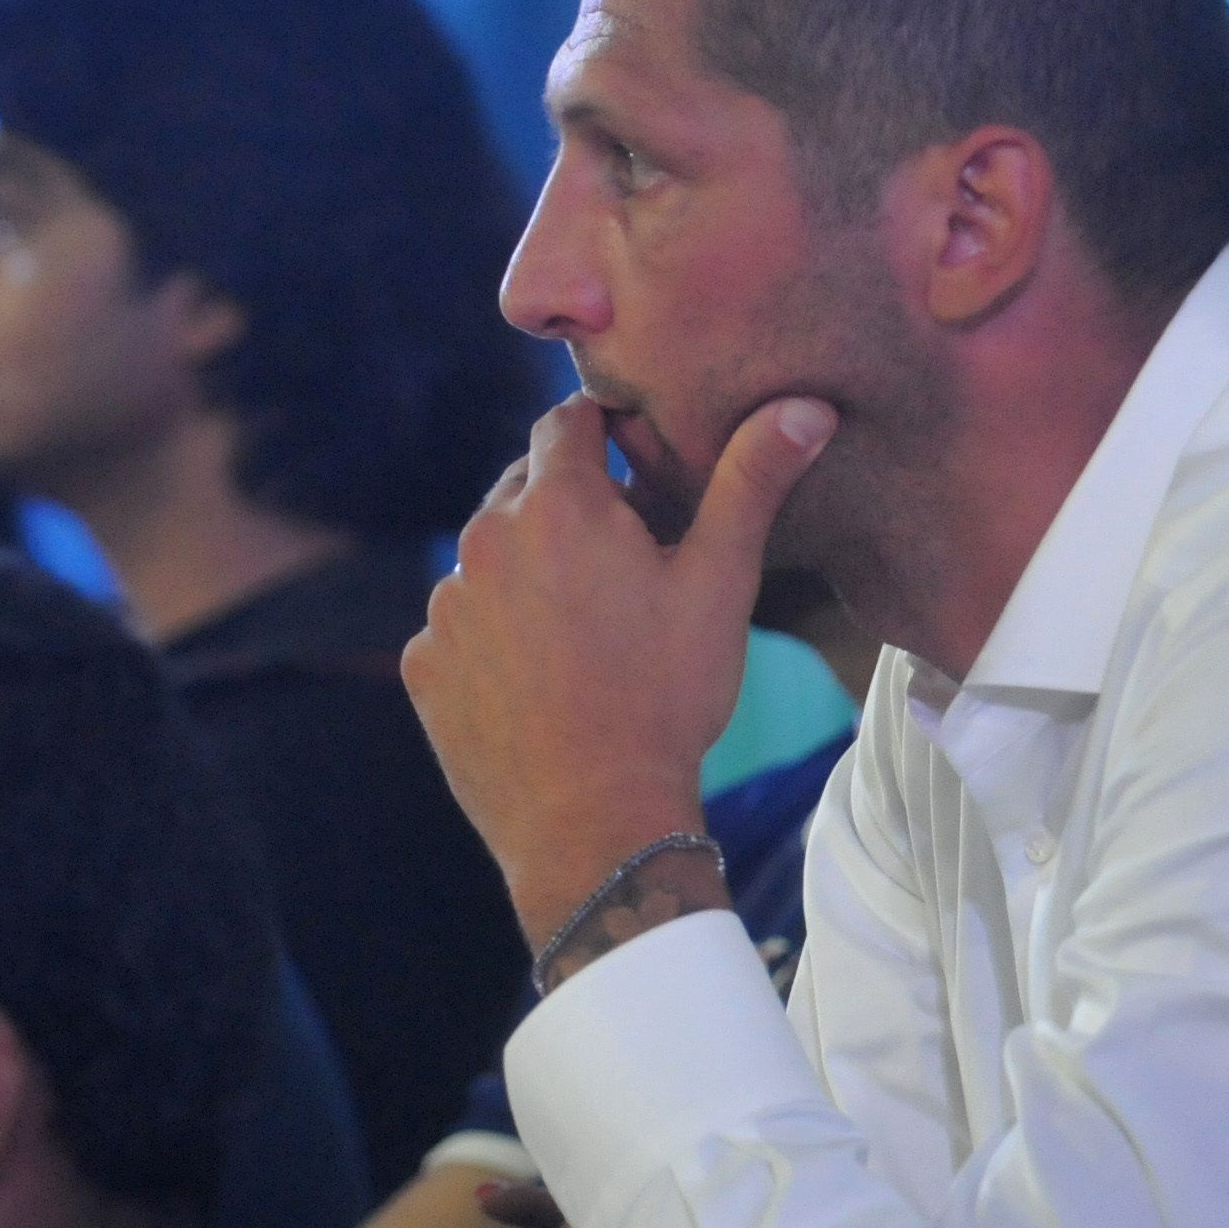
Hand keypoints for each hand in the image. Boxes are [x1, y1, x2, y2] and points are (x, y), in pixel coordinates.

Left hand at [405, 392, 834, 948]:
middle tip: (622, 558)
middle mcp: (484, 539)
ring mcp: (445, 605)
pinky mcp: (422, 663)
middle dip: (568, 506)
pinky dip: (492, 636)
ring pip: (488, 559)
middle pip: (524, 487)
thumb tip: (806, 405)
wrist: (594, 822)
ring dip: (526, 572)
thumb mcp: (722, 583)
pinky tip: (538, 678)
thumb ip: (753, 481)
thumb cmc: (667, 697)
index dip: (602, 429)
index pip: (565, 419)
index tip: (632, 459)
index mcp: (557, 504)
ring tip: (582, 629)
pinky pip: (459, 626)